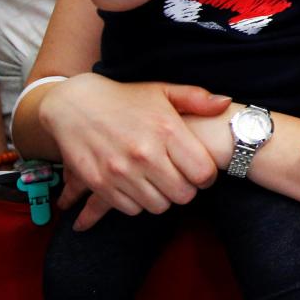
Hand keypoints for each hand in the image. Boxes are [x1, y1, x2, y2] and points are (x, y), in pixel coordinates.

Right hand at [38, 75, 229, 229]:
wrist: (73, 104)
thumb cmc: (125, 98)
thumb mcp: (162, 91)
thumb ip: (197, 98)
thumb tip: (226, 104)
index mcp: (166, 130)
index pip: (203, 173)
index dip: (206, 176)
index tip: (200, 171)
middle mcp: (145, 153)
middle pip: (183, 195)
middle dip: (186, 189)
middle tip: (180, 178)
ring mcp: (120, 170)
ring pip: (158, 205)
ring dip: (162, 197)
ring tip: (159, 181)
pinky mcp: (99, 182)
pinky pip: (131, 208)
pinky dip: (137, 201)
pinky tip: (137, 185)